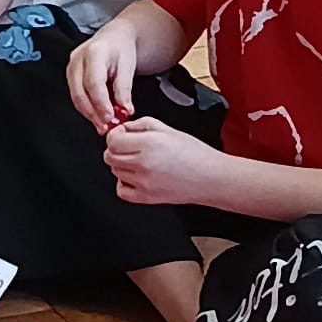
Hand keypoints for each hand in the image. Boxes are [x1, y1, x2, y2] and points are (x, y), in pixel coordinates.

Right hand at [69, 18, 139, 133]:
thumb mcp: (128, 65)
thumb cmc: (122, 49)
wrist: (115, 38)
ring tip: (103, 125)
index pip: (94, 83)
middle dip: (93, 113)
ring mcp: (71, 68)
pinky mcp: (70, 76)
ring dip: (89, 114)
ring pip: (76, 97)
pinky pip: (76, 96)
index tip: (110, 118)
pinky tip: (98, 116)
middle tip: (106, 126)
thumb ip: (124, 88)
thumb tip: (124, 110)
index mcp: (94, 52)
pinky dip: (87, 108)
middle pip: (80, 93)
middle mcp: (78, 60)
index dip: (101, 103)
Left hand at [103, 117, 218, 205]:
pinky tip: (137, 176)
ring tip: (141, 161)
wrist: (211, 178)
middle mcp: (144, 163)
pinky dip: (125, 183)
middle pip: (110, 156)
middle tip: (130, 147)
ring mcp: (143, 182)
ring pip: (115, 171)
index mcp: (150, 144)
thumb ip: (142, 125)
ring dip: (122, 165)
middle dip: (117, 149)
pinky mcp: (145, 197)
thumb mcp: (169, 130)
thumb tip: (124, 128)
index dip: (114, 135)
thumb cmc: (195, 154)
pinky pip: (121, 190)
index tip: (121, 134)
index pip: (113, 140)